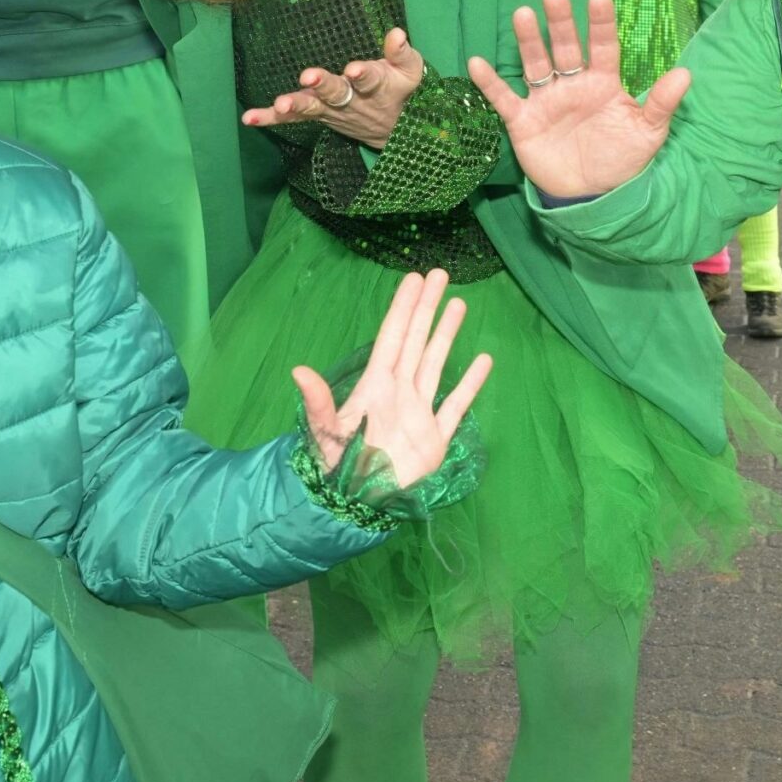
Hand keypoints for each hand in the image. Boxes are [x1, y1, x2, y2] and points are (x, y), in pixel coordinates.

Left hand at [244, 28, 425, 147]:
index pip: (370, 79)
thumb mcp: (410, 72)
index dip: (362, 74)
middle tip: (309, 78)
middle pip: (336, 94)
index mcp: (377, 86)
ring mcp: (332, 111)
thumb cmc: (401, 90)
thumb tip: (395, 32)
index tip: (353, 69)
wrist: (396, 132)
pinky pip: (292, 119)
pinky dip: (270, 118)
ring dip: (295, 105)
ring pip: (312, 108)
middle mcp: (351, 101)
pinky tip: (249, 117)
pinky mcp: (317, 115)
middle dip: (323, 86)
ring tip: (280, 103)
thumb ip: (401, 53)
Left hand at [294, 269, 491, 488]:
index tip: (414, 279)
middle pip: (416, 341)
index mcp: (375, 386)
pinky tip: (483, 361)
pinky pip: (457, 405)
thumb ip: (317, 403)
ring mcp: (420, 413)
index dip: (403, 308)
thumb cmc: (338, 470)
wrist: (358, 508)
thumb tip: (298, 370)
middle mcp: (400, 392)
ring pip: (436, 364)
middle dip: (427, 308)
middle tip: (441, 274)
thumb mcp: (324, 435)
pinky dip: (471, 384)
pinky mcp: (436, 438)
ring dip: (447, 335)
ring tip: (460, 304)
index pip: (392, 338)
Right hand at [466, 0, 687, 199]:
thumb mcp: (647, 134)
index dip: (601, 24)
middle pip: (566, 48)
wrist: (592, 196)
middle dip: (561, 22)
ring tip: (523, 14)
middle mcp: (573, 84)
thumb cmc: (621, 159)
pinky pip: (504, 99)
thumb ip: (662, 103)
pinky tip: (477, 64)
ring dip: (529, 41)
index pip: (603, 47)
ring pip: (536, 64)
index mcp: (603, 83)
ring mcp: (546, 100)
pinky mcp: (523, 120)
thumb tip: (686, 73)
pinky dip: (490, 83)